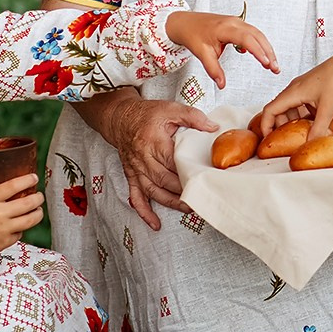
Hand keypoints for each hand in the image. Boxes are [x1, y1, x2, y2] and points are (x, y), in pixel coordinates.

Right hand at [0, 173, 43, 272]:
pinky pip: (20, 233)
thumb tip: (1, 185)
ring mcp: (3, 230)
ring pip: (31, 220)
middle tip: (39, 195)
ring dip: (38, 213)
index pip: (14, 186)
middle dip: (38, 198)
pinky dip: (21, 227)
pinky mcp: (4, 243)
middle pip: (28, 203)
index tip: (34, 177)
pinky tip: (19, 224)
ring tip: (38, 209)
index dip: (27, 180)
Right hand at [102, 92, 217, 228]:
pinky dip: (144, 212)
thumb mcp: (171, 108)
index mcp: (153, 142)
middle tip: (201, 197)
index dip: (187, 173)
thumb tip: (213, 128)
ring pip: (153, 191)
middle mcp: (143, 158)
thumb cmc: (147, 114)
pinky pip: (136, 196)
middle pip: (164, 180)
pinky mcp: (131, 175)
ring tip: (188, 209)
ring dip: (170, 203)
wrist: (119, 117)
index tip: (203, 179)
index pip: (173, 162)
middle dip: (182, 191)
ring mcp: (136, 169)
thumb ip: (193, 117)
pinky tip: (155, 223)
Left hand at [165, 10, 277, 89]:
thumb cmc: (192, 34)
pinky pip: (253, 33)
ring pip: (257, 34)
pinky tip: (262, 56)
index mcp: (225, 28)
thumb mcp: (201, 53)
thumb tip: (222, 84)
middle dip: (268, 52)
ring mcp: (236, 21)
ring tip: (272, 65)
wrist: (184, 22)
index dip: (258, 51)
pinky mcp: (237, 24)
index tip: (267, 63)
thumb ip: (213, 69)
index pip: (246, 39)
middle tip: (275, 68)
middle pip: (257, 35)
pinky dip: (260, 44)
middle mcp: (234, 22)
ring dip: (266, 48)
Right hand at [255, 50, 332, 137]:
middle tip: (285, 140)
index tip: (268, 139)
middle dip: (280, 125)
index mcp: (293, 92)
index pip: (270, 110)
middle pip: (278, 109)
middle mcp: (295, 88)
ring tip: (300, 133)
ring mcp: (303, 87)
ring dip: (293, 120)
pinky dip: (304, 114)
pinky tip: (314, 122)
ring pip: (291, 106)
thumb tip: (309, 143)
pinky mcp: (312, 87)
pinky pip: (302, 103)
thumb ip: (318, 128)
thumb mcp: (328, 109)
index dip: (266, 126)